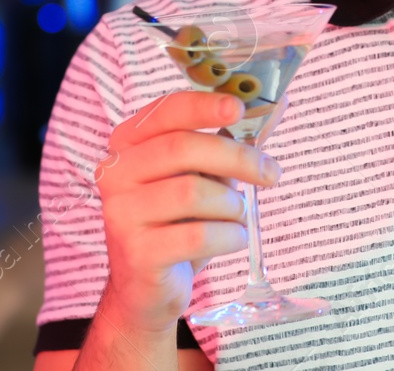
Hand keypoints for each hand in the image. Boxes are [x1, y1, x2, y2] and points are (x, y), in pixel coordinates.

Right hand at [95, 91, 281, 334]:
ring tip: (237, 215)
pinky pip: (198, 235)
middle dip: (237, 157)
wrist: (146, 287)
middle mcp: (116, 173)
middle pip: (182, 148)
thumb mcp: (201, 175)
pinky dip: (229, 235)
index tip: (238, 107)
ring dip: (232, 205)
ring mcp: (122, 213)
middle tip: (270, 173)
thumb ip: (229, 143)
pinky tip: (233, 238)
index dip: (203, 105)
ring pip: (193, 192)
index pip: (165, 112)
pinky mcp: (137, 253)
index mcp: (128, 144)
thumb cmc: (178, 222)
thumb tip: (278, 105)